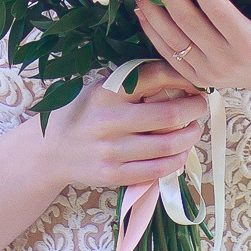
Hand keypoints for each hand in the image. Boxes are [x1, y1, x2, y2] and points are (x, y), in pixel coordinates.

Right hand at [35, 61, 207, 190]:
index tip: (195, 81)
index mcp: (106, 90)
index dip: (183, 77)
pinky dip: (176, 161)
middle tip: (200, 106)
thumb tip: (181, 77)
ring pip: (167, 145)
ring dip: (190, 136)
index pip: (155, 75)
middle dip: (194, 109)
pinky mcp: (113, 174)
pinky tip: (180, 153)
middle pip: (169, 114)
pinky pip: (156, 170)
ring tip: (193, 129)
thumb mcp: (101, 88)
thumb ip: (133, 82)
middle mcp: (109, 119)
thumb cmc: (84, 113)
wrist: (50, 150)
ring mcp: (111, 150)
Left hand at [136, 0, 250, 103]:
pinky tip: (142, 10)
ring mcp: (209, 73)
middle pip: (188, 22)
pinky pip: (168, 54)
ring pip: (172, 40)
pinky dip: (151, 32)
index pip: (216, 10)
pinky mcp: (198, 78)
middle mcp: (226, 63)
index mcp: (250, 46)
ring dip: (152, 11)